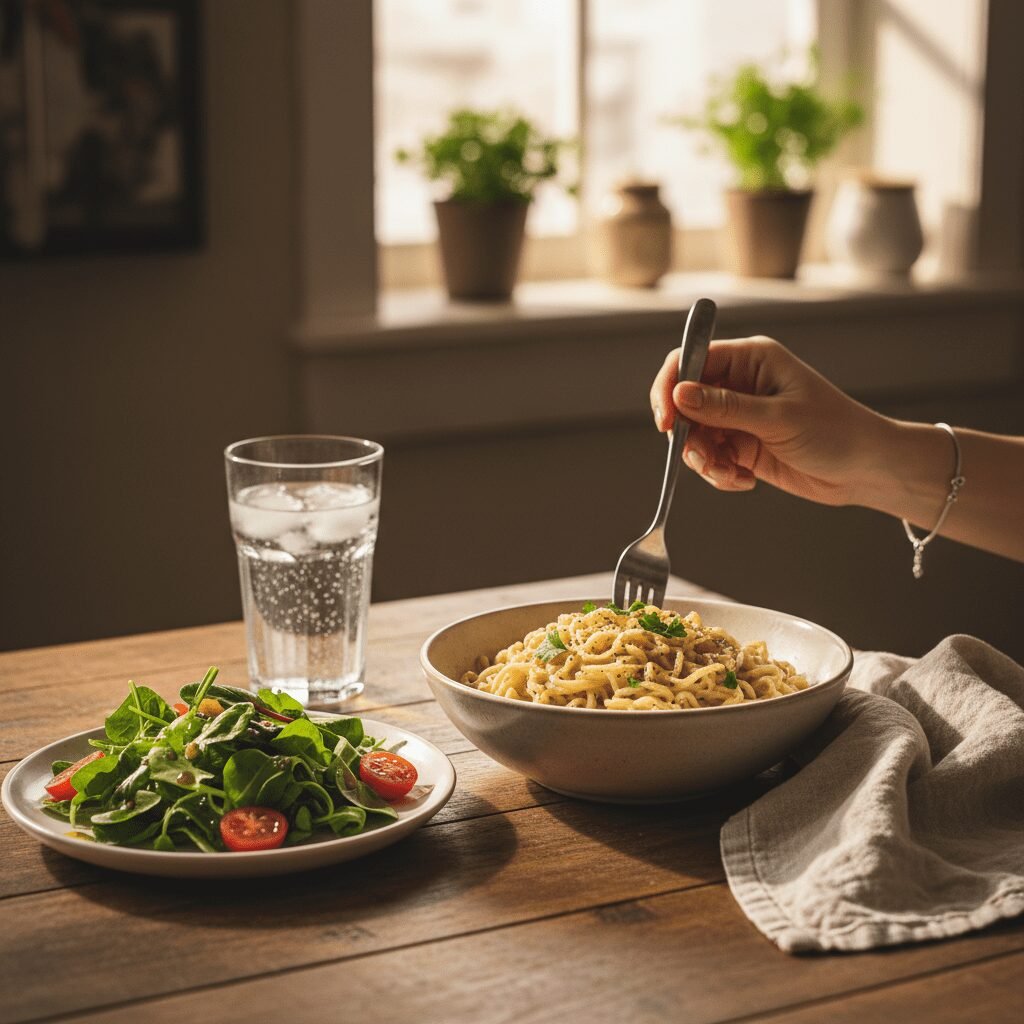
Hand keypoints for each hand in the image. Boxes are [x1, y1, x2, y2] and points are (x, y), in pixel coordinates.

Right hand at [649, 336, 889, 506]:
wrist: (865, 470)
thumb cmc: (836, 431)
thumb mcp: (778, 418)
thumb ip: (726, 407)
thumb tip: (679, 394)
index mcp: (750, 360)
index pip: (690, 361)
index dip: (670, 387)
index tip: (666, 422)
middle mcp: (739, 384)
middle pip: (684, 402)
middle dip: (687, 434)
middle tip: (703, 458)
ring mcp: (738, 416)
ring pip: (693, 435)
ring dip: (704, 460)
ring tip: (730, 474)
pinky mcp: (740, 446)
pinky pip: (709, 459)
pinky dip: (718, 474)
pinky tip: (744, 481)